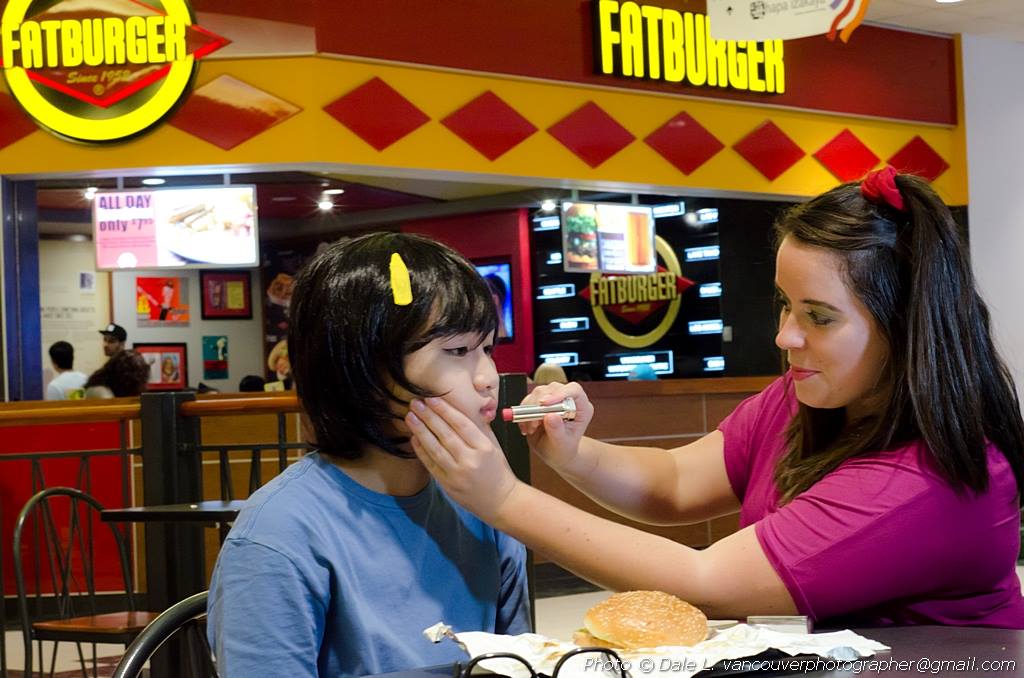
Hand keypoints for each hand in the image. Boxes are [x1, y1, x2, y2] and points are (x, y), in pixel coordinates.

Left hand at [405, 397, 520, 524]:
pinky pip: (431, 465)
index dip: (445, 410)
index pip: (462, 424)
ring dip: (420, 431)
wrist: (501, 502)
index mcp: (484, 448)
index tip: (432, 399)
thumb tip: (464, 408)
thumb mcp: (495, 446)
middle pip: (445, 435)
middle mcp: (470, 460)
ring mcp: (457, 474)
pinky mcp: (448, 485)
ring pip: (435, 449)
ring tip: (410, 417)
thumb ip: (480, 428)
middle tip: (415, 403)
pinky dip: (421, 451)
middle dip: (429, 417)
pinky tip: (414, 438)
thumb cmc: (498, 471)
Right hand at [517, 382, 593, 473]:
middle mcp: (568, 400)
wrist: (554, 454)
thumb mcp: (562, 445)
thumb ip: (557, 431)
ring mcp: (553, 400)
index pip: (574, 390)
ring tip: (532, 428)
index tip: (544, 404)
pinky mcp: (540, 403)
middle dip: (539, 405)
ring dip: (530, 410)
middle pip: (553, 389)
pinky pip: (528, 400)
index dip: (559, 393)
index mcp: (581, 408)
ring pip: (538, 393)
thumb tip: (550, 416)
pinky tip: (527, 427)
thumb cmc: (563, 450)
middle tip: (535, 422)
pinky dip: (523, 413)